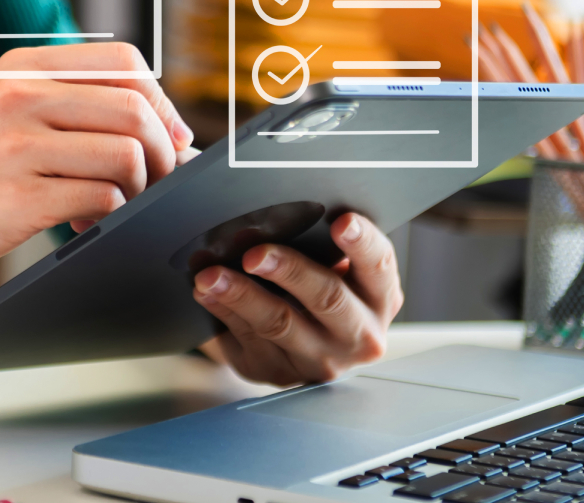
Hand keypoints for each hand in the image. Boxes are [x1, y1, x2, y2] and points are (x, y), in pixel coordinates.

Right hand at [0, 42, 192, 316]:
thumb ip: (74, 107)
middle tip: (155, 179)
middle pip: (134, 107)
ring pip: (126, 154)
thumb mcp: (9, 114)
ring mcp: (13, 145)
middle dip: (162, 151)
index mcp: (22, 66)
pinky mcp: (16, 197)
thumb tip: (169, 132)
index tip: (168, 136)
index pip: (123, 61)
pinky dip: (108, 215)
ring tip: (115, 202)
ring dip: (139, 187)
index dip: (161, 101)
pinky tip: (80, 222)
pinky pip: (101, 198)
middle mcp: (17, 95)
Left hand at [193, 213, 402, 385]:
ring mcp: (318, 359)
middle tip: (254, 253)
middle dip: (289, 271)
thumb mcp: (336, 265)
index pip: (378, 266)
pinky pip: (247, 339)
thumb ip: (323, 243)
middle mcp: (358, 335)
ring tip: (211, 274)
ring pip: (279, 324)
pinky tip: (205, 293)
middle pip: (326, 298)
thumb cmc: (321, 284)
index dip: (362, 242)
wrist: (308, 340)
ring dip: (240, 294)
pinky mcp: (278, 372)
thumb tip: (279, 211)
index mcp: (379, 296)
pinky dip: (222, 311)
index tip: (341, 220)